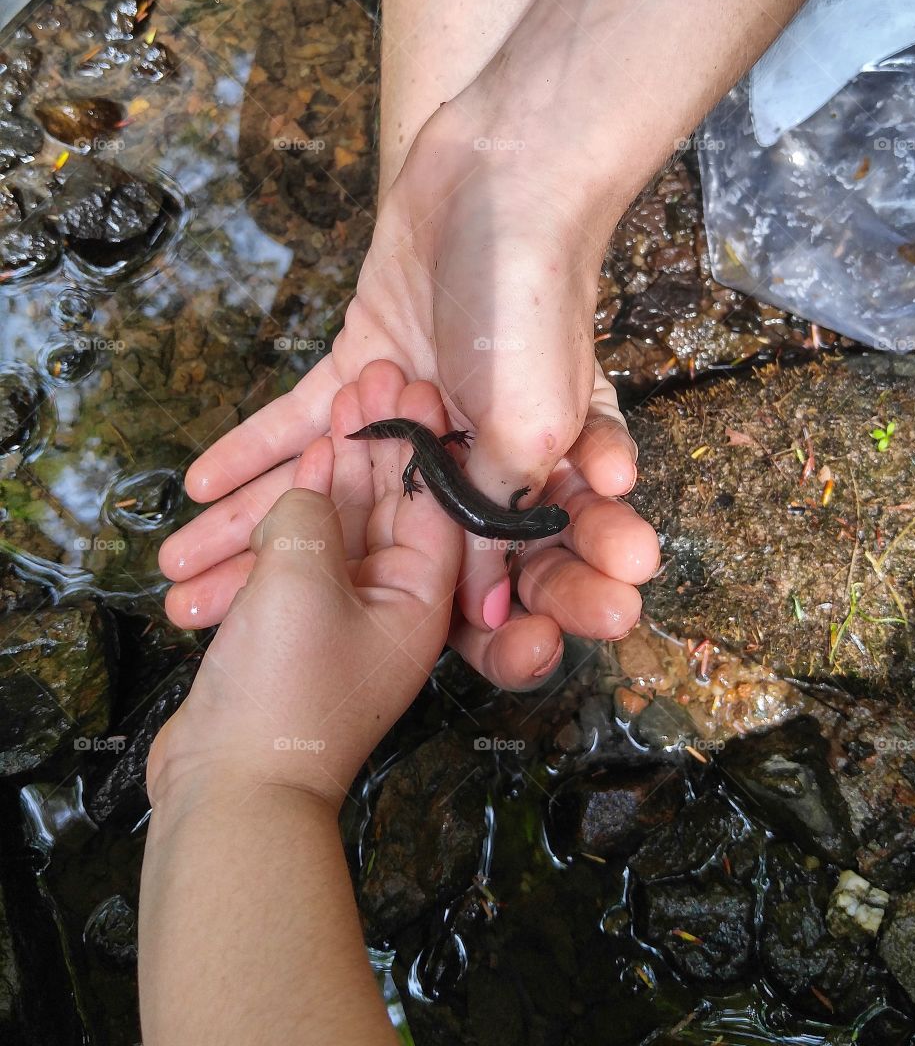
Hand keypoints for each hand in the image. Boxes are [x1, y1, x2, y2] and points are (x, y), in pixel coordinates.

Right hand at [147, 368, 461, 809]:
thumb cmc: (285, 689)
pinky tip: (302, 465)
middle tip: (377, 372)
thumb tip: (310, 486)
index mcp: (426, 599)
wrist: (227, 792)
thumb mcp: (302, 581)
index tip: (414, 384)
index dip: (423, 439)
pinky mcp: (300, 619)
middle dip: (386, 438)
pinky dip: (300, 511)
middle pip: (396, 504)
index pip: (439, 504)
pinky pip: (307, 549)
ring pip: (349, 520)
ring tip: (339, 398)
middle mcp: (397, 601)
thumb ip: (312, 515)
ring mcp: (347, 610)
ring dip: (341, 465)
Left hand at [159, 101, 659, 688]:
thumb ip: (497, 515)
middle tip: (206, 621)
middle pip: (363, 535)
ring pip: (321, 482)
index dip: (367, 614)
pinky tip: (199, 489)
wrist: (504, 178)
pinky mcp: (362, 358)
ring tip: (179, 576)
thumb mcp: (530, 427)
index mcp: (514, 479)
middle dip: (287, 581)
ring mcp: (405, 405)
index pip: (443, 572)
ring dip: (250, 524)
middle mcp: (460, 452)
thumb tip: (483, 613)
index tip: (314, 651)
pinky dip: (253, 447)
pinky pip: (301, 416)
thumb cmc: (533, 308)